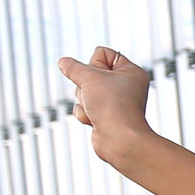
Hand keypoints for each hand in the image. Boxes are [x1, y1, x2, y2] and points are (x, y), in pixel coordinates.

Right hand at [57, 47, 152, 163]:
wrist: (120, 141)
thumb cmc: (112, 106)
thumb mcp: (89, 77)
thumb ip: (73, 67)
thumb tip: (63, 62)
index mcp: (130, 72)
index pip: (102, 53)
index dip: (94, 63)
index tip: (101, 77)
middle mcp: (124, 86)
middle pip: (89, 73)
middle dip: (86, 84)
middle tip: (97, 95)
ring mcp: (114, 103)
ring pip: (84, 91)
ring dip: (85, 100)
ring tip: (96, 109)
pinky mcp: (104, 117)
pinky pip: (84, 108)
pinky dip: (85, 114)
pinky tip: (95, 121)